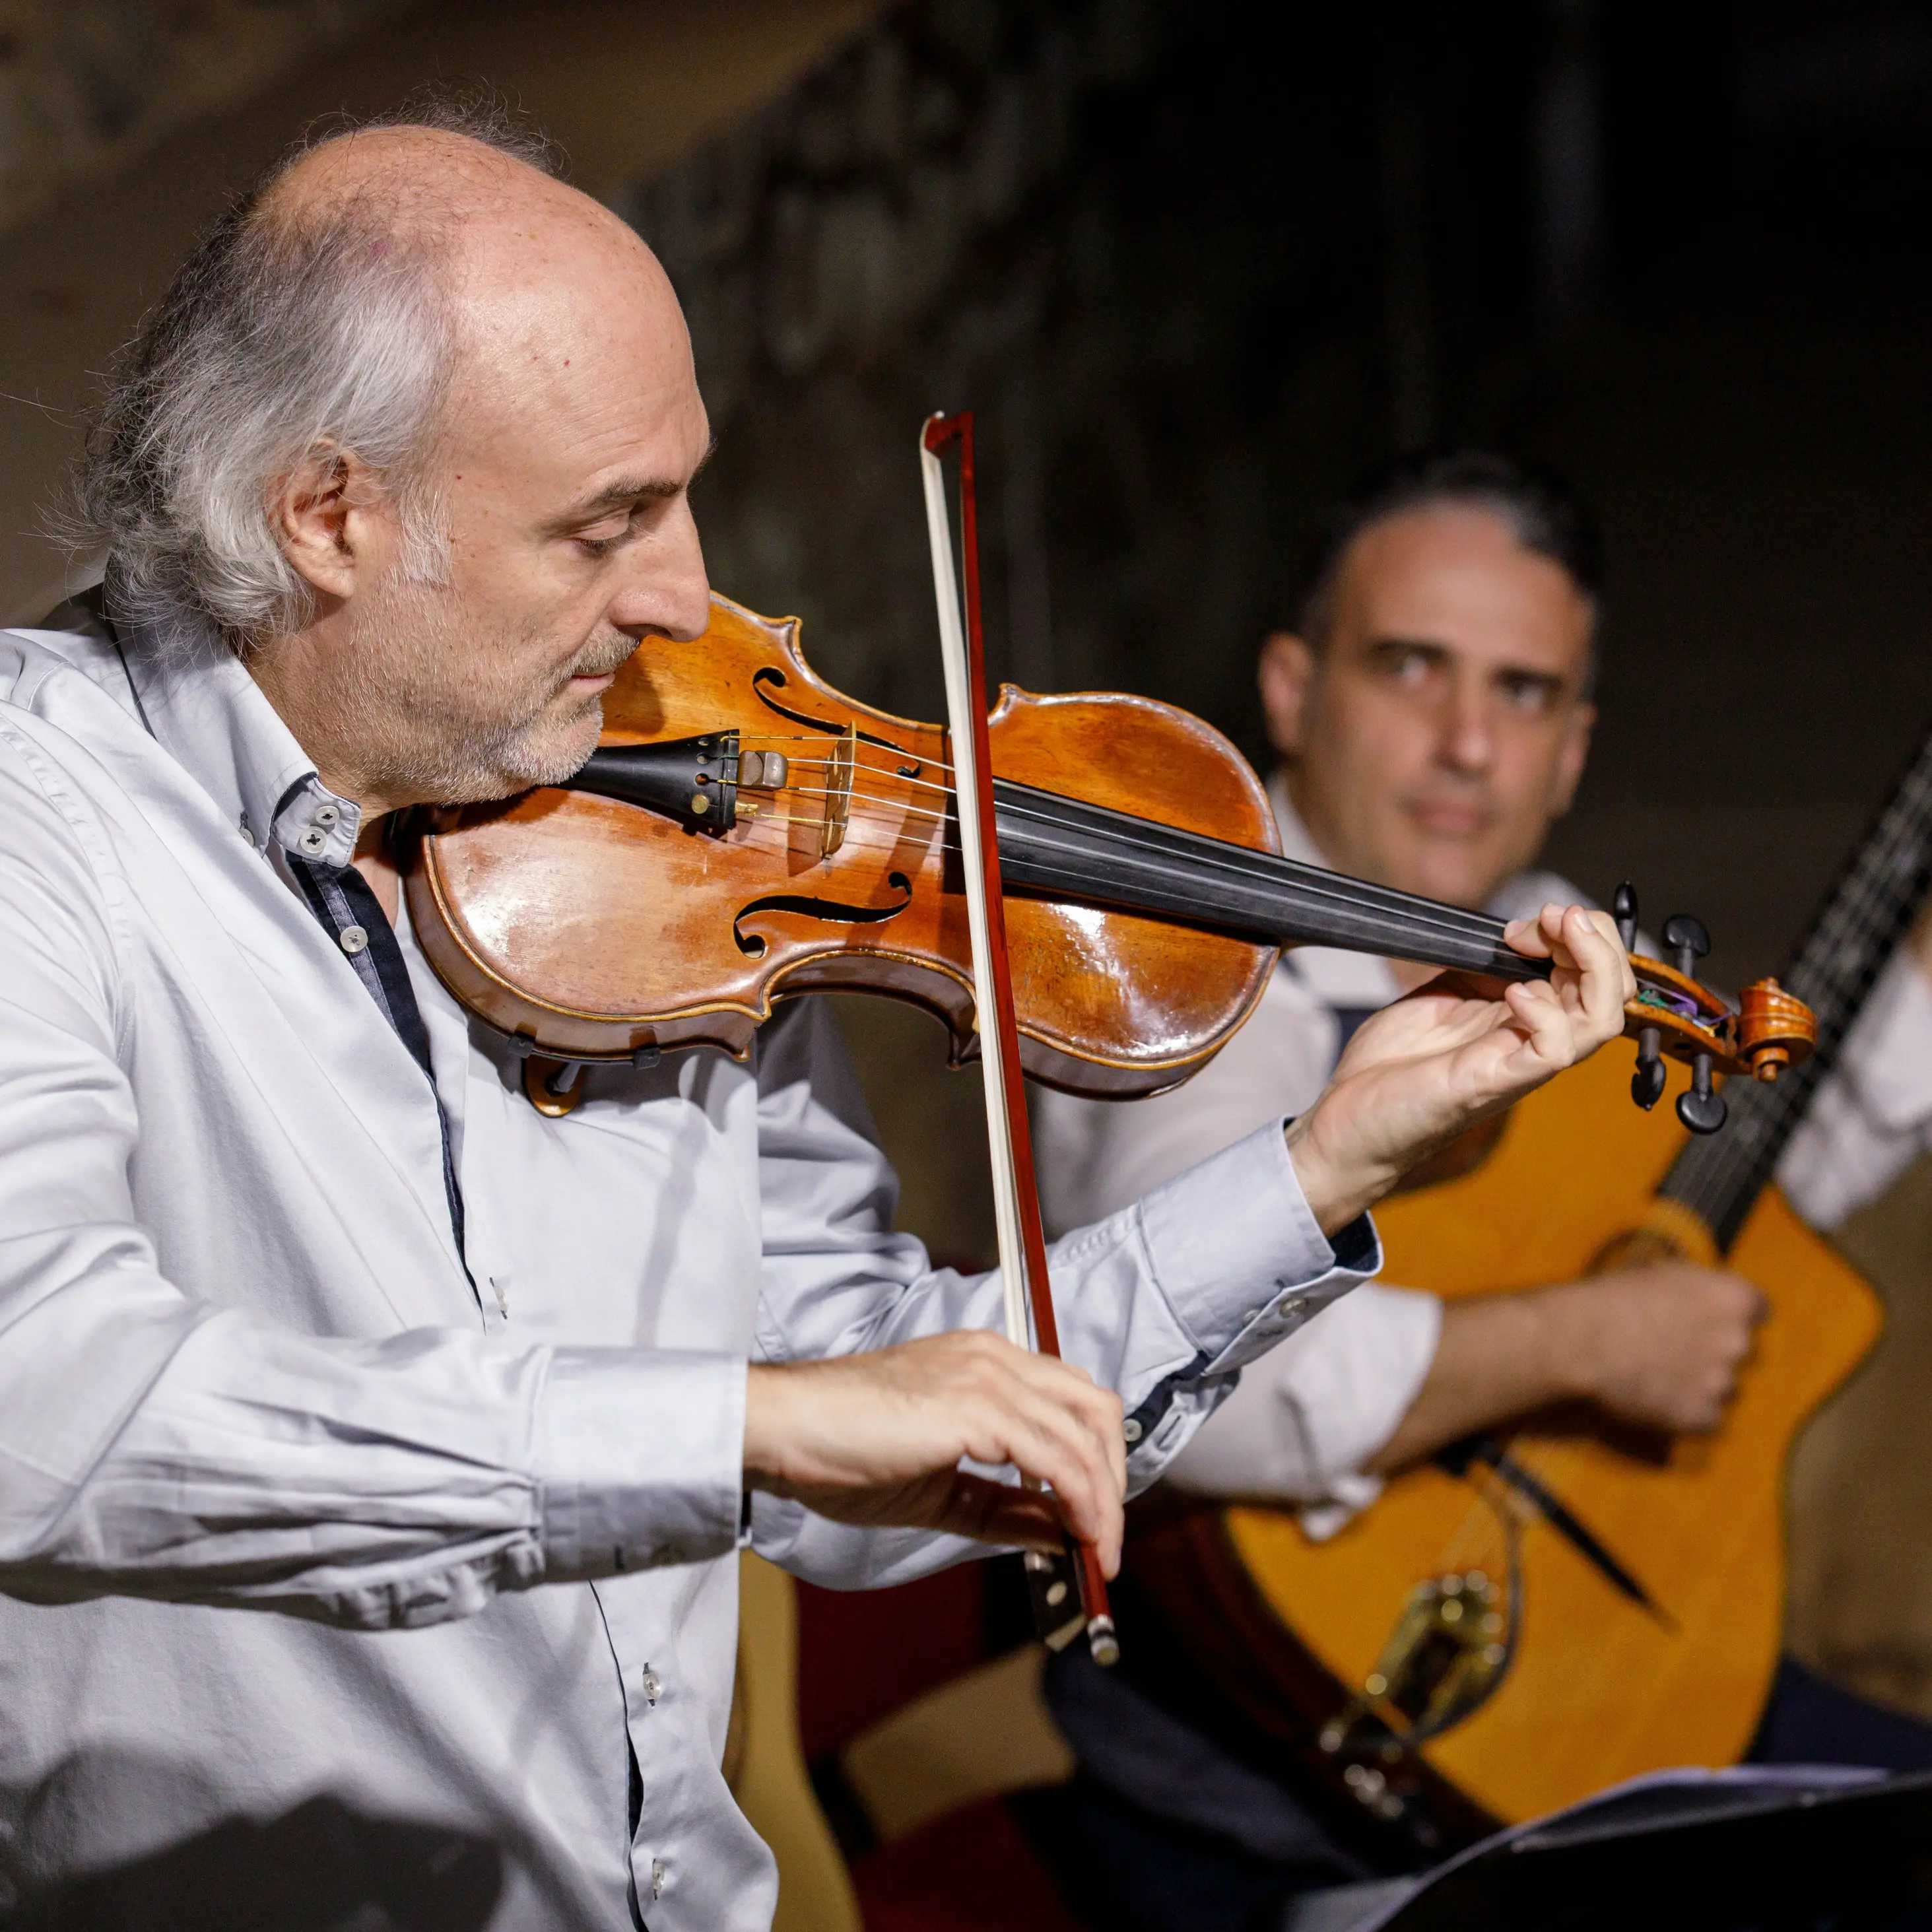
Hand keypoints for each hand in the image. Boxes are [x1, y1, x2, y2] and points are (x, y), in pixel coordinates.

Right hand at [742, 1331, 1128, 1573]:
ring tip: (1097, 1555)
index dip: (1097, 1460)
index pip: (1073, 1400)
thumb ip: (1003, 1507)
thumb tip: (1061, 1533)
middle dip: (1114, 1479)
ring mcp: (988, 1378)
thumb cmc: (842, 1451)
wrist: (785, 1429)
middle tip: (1106, 1542)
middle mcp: (995, 1359)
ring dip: (1102, 1504)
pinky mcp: (977, 1408)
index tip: (1095, 1518)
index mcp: (985, 1362)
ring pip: (1083, 1436)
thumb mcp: (941, 1489)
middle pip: (1095, 1410)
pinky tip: (1076, 1536)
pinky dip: (1079, 1500)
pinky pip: (1055, 1458)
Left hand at [1286, 903, 1635, 1233]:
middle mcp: (1535, 1040)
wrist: (1348, 1119)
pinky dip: (1546, 1015)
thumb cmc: (1392, 1066)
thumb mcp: (1442, 992)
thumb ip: (1481, 964)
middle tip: (1550, 916)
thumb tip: (1511, 934)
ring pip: (1601, 1020)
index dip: (1577, 933)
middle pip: (1613, 991)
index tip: (1529, 920)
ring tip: (1549, 934)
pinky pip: (1553, 1051)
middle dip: (1595, 938)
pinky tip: (1515, 993)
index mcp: (1526, 1017)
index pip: (1594, 974)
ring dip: (1591, 965)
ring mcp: (1520, 1063)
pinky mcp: (1494, 1082)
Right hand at [1550, 1263, 1766, 1433]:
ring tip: (1659, 1374)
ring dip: (1700, 1383)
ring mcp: (1722, 1383)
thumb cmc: (1612, 1299)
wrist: (1583, 1341)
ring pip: (1723, 1386)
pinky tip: (1657, 1397)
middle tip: (1677, 1348)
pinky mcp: (1702, 1417)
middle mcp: (1738, 1342)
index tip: (1712, 1319)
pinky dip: (1686, 1411)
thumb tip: (1703, 1297)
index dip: (1731, 1315)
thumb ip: (1698, 1288)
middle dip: (1716, 1351)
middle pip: (1742, 1351)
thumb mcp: (1663, 1273)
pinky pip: (1705, 1418)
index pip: (1759, 1309)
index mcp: (1734, 1299)